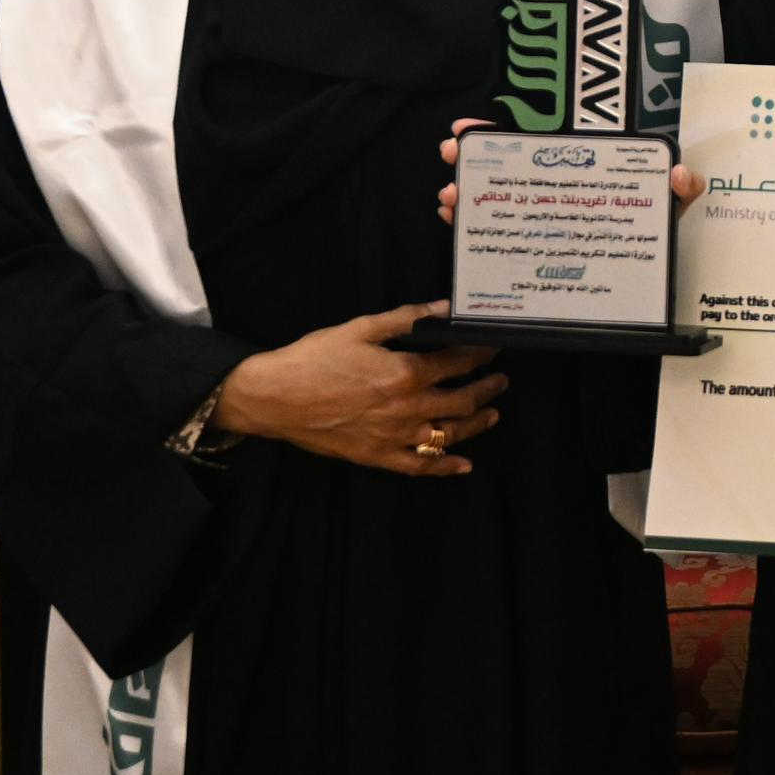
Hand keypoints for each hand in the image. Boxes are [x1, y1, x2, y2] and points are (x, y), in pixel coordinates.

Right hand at [214, 305, 507, 476]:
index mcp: (404, 373)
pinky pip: (418, 465)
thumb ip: (407, 318)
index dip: (480, 355)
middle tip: (501, 380)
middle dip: (487, 388)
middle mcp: (406, 408)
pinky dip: (445, 467)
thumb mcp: (361, 328)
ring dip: (476, 423)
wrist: (273, 397)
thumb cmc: (314, 358)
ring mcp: (393, 436)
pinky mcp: (376, 456)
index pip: (456, 363)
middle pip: (461, 400)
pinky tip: (463, 465)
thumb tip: (443, 307)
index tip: (492, 348)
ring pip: (448, 434)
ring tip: (493, 413)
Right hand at [435, 118, 701, 223]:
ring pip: (496, 198)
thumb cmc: (653, 235)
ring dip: (467, 192)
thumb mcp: (670, 210)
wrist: (646, 286)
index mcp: (582, 170)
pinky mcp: (532, 249)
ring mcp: (541, 218)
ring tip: (451, 196)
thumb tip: (679, 172)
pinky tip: (454, 220)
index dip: (500, 131)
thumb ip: (682, 191)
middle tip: (451, 153)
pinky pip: (497, 232)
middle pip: (507, 167)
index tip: (468, 127)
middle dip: (473, 157)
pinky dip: (472, 226)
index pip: (538, 143)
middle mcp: (554, 189)